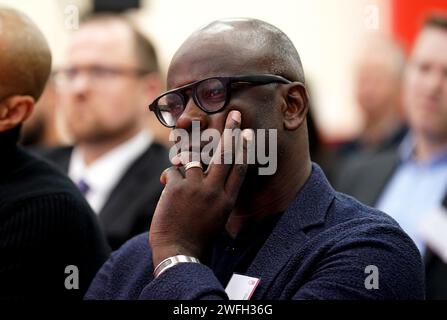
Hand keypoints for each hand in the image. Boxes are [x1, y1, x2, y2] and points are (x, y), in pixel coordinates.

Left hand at [149, 110, 252, 267]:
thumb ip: (216, 195)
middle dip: (230, 131)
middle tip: (234, 113)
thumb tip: (204, 172)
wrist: (179, 252)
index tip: (248, 133)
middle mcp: (215, 191)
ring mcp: (196, 189)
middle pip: (225, 155)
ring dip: (188, 152)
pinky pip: (173, 170)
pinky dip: (170, 175)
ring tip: (184, 146)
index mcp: (227, 200)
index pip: (239, 168)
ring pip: (196, 158)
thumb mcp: (216, 217)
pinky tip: (166, 184)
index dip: (244, 148)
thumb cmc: (197, 236)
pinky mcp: (176, 188)